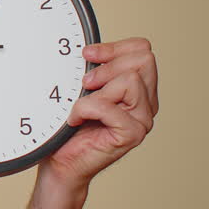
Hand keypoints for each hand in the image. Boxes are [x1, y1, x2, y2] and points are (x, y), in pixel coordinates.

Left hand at [41, 38, 158, 189]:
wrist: (62, 162)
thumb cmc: (71, 128)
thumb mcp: (84, 89)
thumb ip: (97, 70)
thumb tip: (91, 50)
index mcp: (139, 88)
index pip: (142, 49)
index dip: (114, 47)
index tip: (88, 55)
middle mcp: (147, 102)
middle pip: (143, 60)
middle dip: (108, 66)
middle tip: (85, 83)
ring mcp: (143, 119)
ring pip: (130, 80)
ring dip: (96, 91)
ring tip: (81, 107)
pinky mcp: (133, 133)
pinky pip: (108, 106)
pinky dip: (85, 109)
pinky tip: (76, 120)